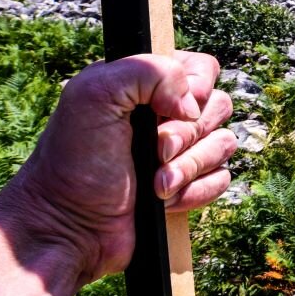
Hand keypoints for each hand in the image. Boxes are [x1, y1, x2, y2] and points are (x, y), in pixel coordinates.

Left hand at [0, 51, 236, 293]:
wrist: (70, 227)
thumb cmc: (74, 162)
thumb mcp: (94, 94)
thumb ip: (147, 69)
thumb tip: (191, 103)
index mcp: (143, 85)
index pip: (201, 68)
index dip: (194, 89)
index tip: (165, 110)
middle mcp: (165, 114)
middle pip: (219, 106)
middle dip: (187, 135)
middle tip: (154, 153)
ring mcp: (179, 152)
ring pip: (224, 144)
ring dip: (189, 167)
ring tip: (155, 184)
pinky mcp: (189, 186)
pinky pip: (221, 180)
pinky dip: (196, 192)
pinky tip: (165, 201)